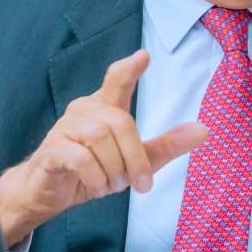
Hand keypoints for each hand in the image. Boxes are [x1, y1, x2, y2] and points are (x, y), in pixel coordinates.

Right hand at [0, 49, 207, 246]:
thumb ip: (166, 146)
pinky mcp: (52, 149)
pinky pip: (80, 158)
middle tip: (137, 182)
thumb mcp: (135, 162)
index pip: (117, 80)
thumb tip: (204, 131)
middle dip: (135, 157)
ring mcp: (65, 127)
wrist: (48, 195)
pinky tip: (96, 186)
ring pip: (100, 139)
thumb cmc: (92, 172)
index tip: (144, 56)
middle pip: (121, 122)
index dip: (130, 69)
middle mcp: (84, 111)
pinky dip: (96, 177)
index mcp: (105, 108)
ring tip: (110, 184)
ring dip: (113, 170)